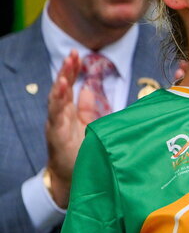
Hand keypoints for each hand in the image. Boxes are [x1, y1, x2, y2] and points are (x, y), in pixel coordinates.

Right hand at [44, 51, 100, 207]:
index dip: (73, 70)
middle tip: (73, 53)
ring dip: (62, 81)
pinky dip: (58, 100)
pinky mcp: (56, 135)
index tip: (79, 54)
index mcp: (69, 112)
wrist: (73, 178)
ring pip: (57, 99)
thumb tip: (89, 88)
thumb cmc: (81, 151)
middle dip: (67, 70)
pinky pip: (55, 115)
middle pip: (62, 88)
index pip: (70, 86)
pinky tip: (62, 87)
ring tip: (67, 65)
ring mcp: (57, 125)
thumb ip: (88, 108)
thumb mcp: (89, 125)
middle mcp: (61, 116)